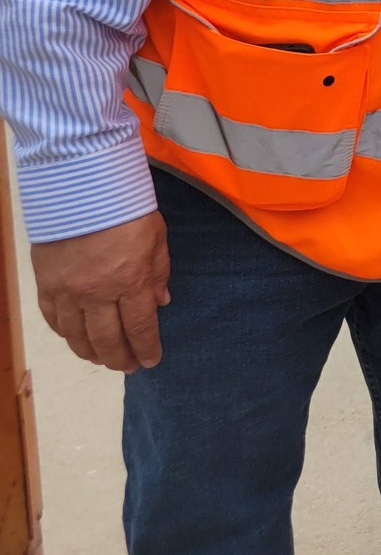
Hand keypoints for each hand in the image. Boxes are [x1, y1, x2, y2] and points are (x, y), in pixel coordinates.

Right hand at [30, 213, 170, 372]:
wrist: (80, 187)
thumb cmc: (126, 209)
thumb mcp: (156, 238)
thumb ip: (158, 273)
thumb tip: (160, 304)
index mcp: (130, 281)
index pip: (139, 327)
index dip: (146, 348)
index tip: (151, 361)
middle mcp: (96, 293)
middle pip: (107, 339)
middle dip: (120, 358)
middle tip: (128, 367)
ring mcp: (67, 292)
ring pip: (77, 336)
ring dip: (91, 352)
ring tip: (103, 359)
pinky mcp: (45, 284)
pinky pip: (54, 320)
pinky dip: (65, 334)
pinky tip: (75, 339)